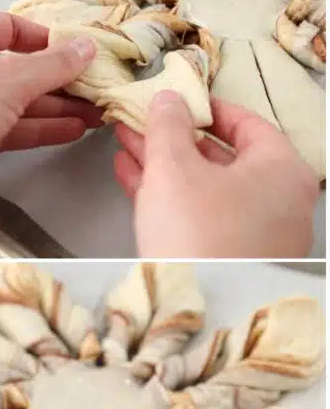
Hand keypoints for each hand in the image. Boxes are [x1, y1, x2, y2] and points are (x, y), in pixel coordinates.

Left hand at [0, 11, 103, 154]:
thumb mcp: (13, 78)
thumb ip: (54, 64)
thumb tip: (88, 46)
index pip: (8, 27)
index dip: (42, 38)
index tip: (74, 50)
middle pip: (22, 69)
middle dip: (61, 80)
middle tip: (96, 88)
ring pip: (21, 101)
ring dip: (59, 107)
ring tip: (95, 113)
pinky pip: (14, 126)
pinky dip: (42, 128)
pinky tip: (72, 130)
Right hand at [113, 91, 318, 257]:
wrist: (197, 309)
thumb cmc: (197, 234)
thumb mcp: (174, 168)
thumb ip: (167, 126)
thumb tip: (167, 99)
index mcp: (282, 169)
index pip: (246, 122)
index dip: (205, 107)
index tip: (175, 101)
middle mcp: (278, 200)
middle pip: (221, 156)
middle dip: (173, 138)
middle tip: (142, 123)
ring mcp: (257, 233)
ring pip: (205, 187)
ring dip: (163, 165)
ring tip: (127, 147)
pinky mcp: (229, 257)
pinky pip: (200, 215)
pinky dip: (168, 196)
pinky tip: (133, 178)